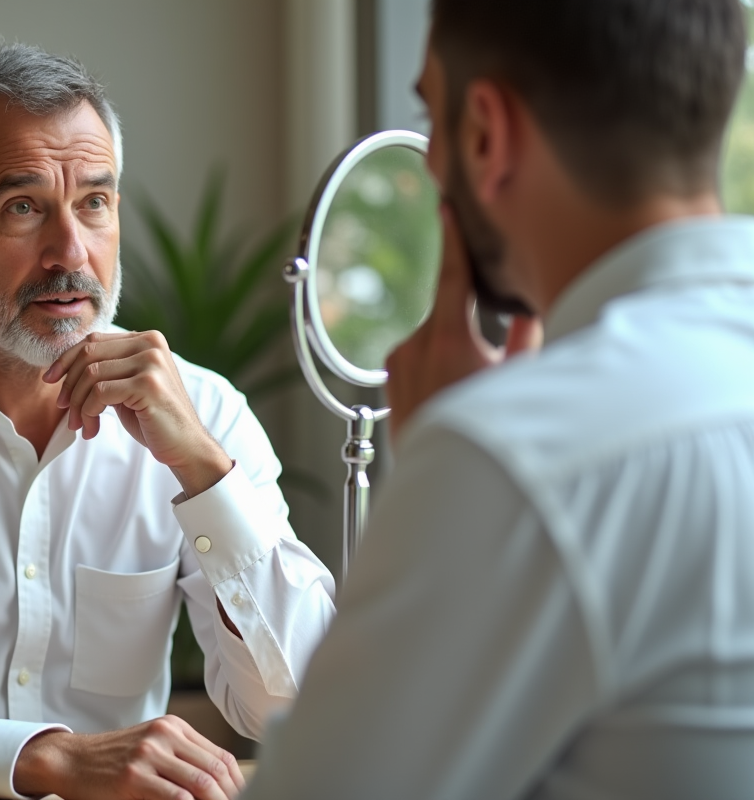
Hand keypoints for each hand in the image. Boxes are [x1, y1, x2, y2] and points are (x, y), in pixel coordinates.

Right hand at [13, 716, 244, 799]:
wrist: (71, 760)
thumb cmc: (113, 760)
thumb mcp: (152, 749)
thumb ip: (183, 761)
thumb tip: (220, 788)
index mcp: (174, 727)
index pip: (222, 757)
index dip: (239, 785)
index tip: (245, 799)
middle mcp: (164, 735)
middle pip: (216, 770)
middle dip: (233, 797)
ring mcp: (149, 753)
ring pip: (201, 783)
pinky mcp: (133, 775)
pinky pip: (175, 797)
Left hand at [44, 331, 231, 496]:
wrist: (186, 446)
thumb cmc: (153, 419)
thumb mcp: (126, 386)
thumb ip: (106, 369)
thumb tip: (63, 366)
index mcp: (146, 339)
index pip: (93, 341)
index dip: (66, 360)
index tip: (50, 380)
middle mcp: (150, 344)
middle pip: (88, 355)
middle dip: (69, 385)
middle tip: (66, 411)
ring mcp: (151, 362)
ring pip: (91, 374)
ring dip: (78, 404)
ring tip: (81, 425)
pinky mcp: (148, 384)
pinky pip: (99, 392)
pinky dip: (88, 412)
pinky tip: (93, 428)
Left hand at [385, 204, 541, 444]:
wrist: (439, 473)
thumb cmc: (482, 428)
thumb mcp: (516, 380)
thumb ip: (525, 337)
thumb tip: (530, 310)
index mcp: (448, 338)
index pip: (452, 275)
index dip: (452, 239)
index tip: (446, 207)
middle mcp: (415, 344)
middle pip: (449, 310)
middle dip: (471, 322)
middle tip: (487, 356)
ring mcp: (397, 360)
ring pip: (436, 333)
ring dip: (456, 345)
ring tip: (470, 385)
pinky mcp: (389, 376)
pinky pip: (420, 353)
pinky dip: (439, 360)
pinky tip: (452, 390)